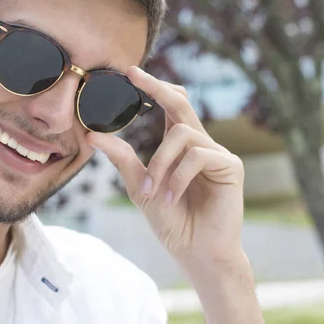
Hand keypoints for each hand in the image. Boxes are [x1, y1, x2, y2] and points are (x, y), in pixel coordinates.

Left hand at [86, 66, 245, 267]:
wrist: (195, 251)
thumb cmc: (172, 221)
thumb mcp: (140, 187)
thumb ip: (123, 159)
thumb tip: (93, 135)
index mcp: (181, 146)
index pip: (171, 106)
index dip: (154, 87)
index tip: (130, 72)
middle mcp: (201, 144)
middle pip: (182, 103)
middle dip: (157, 88)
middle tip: (134, 76)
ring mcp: (217, 154)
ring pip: (182, 134)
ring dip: (160, 162)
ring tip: (153, 190)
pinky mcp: (230, 166)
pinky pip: (198, 156)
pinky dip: (178, 177)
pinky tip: (172, 198)